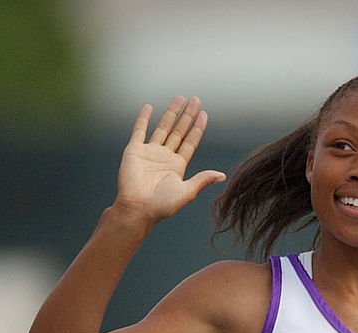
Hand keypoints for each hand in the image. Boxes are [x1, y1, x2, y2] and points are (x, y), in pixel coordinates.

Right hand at [114, 96, 225, 223]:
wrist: (138, 209)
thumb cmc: (162, 206)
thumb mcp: (187, 192)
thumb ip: (202, 180)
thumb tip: (222, 176)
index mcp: (177, 166)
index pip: (190, 142)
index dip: (197, 128)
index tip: (204, 114)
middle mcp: (164, 157)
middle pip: (178, 131)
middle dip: (187, 116)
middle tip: (195, 99)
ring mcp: (149, 152)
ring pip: (162, 128)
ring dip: (171, 113)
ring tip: (180, 98)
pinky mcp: (134, 151)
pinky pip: (139, 131)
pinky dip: (143, 119)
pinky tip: (149, 107)